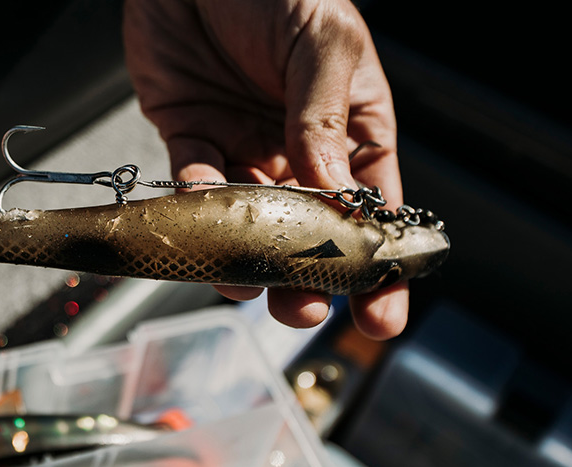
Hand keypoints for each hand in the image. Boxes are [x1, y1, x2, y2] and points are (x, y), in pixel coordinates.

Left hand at [124, 0, 407, 338]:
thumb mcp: (324, 43)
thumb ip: (324, 117)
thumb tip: (331, 188)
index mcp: (352, 127)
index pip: (372, 208)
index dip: (376, 266)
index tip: (380, 318)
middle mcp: (299, 149)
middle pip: (306, 233)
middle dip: (305, 279)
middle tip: (301, 312)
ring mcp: (244, 148)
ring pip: (246, 223)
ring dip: (245, 260)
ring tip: (245, 285)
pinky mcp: (191, 137)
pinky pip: (193, 186)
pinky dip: (195, 208)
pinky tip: (201, 221)